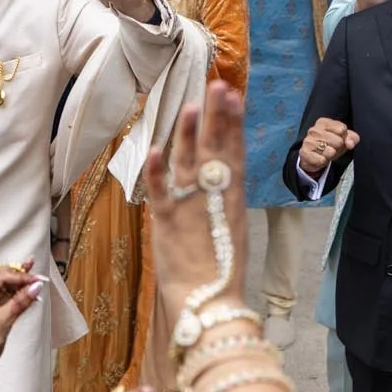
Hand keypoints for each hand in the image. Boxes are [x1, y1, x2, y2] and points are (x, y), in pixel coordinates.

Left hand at [0, 261, 43, 372]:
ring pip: (8, 284)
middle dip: (21, 276)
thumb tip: (35, 287)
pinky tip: (31, 288)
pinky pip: (9, 294)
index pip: (2, 276)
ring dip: (22, 283)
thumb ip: (21, 301)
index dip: (20, 277)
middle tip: (37, 276)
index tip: (35, 280)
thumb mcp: (4, 318)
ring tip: (36, 278)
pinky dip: (20, 292)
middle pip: (4, 277)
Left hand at [144, 79, 249, 315]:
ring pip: (190, 164)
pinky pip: (161, 193)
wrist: (208, 305)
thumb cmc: (217, 273)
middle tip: (219, 86)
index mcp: (231, 201)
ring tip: (191, 106)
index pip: (233, 153)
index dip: (232, 124)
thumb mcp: (226, 229)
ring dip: (189, 134)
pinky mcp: (167, 224)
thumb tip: (217, 177)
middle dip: (217, 118)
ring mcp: (190, 209)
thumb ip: (220, 201)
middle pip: (216, 151)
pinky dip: (158, 172)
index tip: (232, 95)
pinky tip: (157, 149)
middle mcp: (213, 200)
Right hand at [297, 116, 358, 177]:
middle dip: (338, 147)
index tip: (338, 139)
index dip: (344, 137)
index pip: (342, 129)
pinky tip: (320, 158)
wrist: (313, 157)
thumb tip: (350, 144)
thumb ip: (352, 138)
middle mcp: (314, 130)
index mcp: (323, 122)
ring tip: (326, 153)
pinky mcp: (304, 153)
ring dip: (331, 155)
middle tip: (332, 148)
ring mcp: (308, 141)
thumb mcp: (344, 138)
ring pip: (330, 151)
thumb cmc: (331, 144)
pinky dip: (324, 162)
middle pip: (338, 141)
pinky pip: (322, 160)